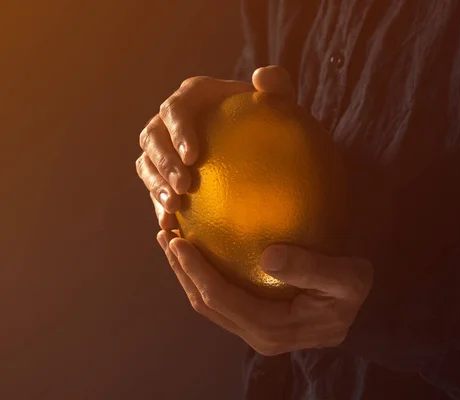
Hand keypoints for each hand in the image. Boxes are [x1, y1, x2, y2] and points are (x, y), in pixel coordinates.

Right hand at [135, 66, 295, 229]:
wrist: (257, 140)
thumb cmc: (269, 118)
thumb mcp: (279, 101)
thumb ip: (276, 86)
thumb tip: (262, 77)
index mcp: (192, 96)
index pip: (176, 109)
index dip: (178, 131)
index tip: (193, 157)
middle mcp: (169, 118)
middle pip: (152, 137)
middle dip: (163, 163)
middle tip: (183, 188)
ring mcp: (162, 145)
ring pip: (146, 163)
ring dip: (155, 186)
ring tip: (173, 209)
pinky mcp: (161, 170)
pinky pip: (153, 187)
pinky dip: (159, 205)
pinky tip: (172, 226)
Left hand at [157, 230, 372, 355]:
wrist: (358, 312)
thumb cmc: (352, 292)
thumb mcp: (348, 278)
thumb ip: (311, 268)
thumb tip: (267, 257)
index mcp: (273, 328)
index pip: (221, 299)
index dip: (196, 271)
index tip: (178, 241)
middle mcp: (258, 336)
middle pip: (206, 304)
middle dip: (181, 271)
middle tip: (165, 236)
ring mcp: (255, 331)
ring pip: (209, 305)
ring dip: (186, 275)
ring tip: (171, 243)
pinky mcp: (255, 322)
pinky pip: (221, 301)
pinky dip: (203, 277)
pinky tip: (199, 254)